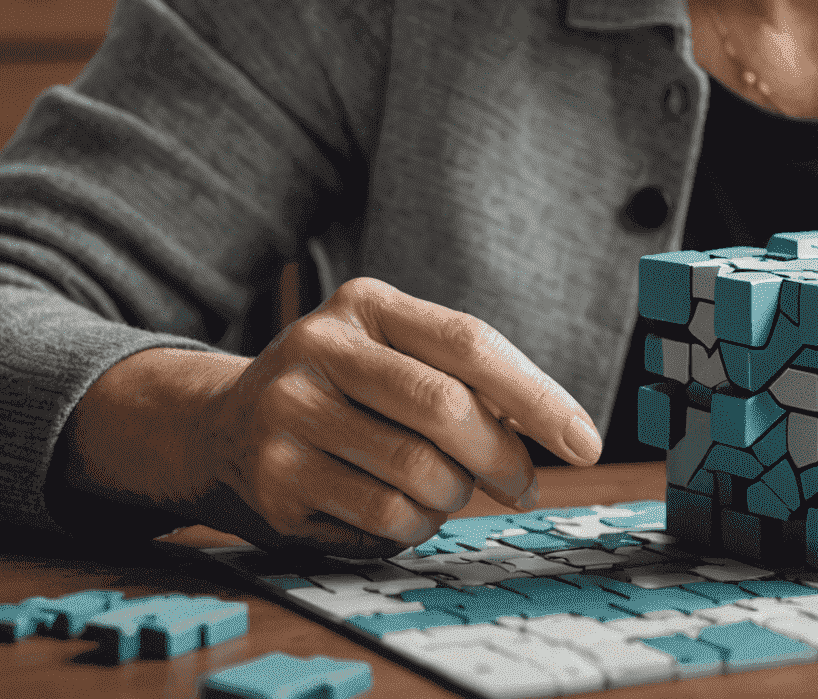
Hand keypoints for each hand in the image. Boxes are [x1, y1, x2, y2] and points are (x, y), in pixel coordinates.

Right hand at [61, 278, 603, 555]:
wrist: (219, 426)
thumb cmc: (343, 386)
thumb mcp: (391, 350)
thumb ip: (463, 373)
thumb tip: (552, 427)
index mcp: (366, 304)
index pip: (471, 344)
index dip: (537, 396)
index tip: (585, 442)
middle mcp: (319, 349)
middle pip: (447, 410)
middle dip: (502, 457)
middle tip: (523, 485)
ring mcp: (289, 417)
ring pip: (419, 474)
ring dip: (454, 497)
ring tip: (447, 491)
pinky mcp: (275, 484)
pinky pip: (382, 520)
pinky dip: (412, 526)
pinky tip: (403, 511)